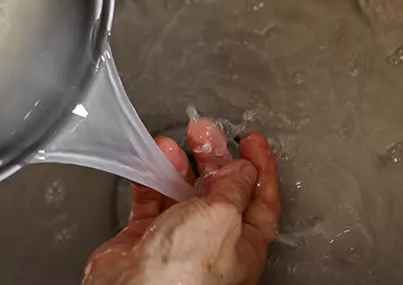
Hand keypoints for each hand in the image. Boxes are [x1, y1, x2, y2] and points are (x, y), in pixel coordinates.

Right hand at [84, 118, 280, 284]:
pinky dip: (149, 178)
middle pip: (218, 190)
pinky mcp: (143, 238)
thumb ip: (234, 188)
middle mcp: (211, 243)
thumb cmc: (185, 275)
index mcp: (244, 244)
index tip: (250, 140)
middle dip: (212, 157)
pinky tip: (150, 161)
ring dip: (177, 164)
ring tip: (170, 143)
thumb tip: (243, 169)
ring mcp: (176, 240)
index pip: (259, 199)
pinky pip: (149, 200)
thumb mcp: (223, 217)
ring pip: (181, 192)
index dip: (258, 167)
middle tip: (203, 132)